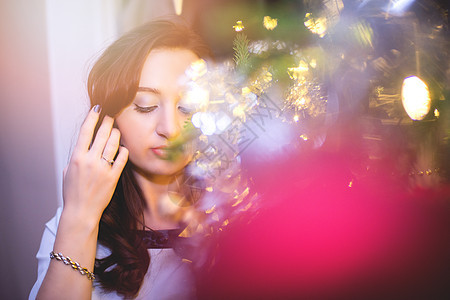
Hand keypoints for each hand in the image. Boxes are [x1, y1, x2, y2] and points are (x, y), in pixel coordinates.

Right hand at [62, 105, 127, 222]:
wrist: (81, 211)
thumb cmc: (72, 193)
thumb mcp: (67, 173)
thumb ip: (75, 159)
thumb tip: (82, 149)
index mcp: (77, 157)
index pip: (86, 131)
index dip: (92, 117)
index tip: (97, 108)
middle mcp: (90, 161)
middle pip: (102, 134)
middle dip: (108, 122)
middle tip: (112, 116)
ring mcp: (103, 168)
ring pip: (114, 144)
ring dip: (117, 134)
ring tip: (117, 131)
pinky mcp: (113, 177)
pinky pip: (122, 158)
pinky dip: (123, 151)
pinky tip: (123, 148)